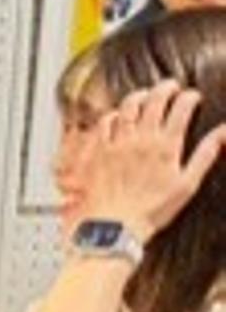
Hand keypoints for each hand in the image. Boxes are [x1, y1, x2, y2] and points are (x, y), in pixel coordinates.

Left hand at [82, 80, 225, 238]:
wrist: (115, 225)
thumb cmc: (152, 209)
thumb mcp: (187, 183)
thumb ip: (205, 154)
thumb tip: (225, 132)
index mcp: (166, 146)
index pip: (181, 108)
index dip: (189, 97)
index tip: (193, 97)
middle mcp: (141, 139)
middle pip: (154, 100)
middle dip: (166, 88)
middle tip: (172, 86)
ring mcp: (117, 143)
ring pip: (128, 106)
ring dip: (139, 95)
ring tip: (146, 94)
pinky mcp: (99, 151)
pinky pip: (104, 123)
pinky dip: (113, 114)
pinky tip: (117, 115)